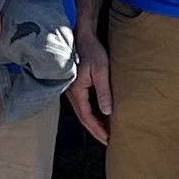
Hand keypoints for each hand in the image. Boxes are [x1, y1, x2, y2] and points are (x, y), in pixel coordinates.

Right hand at [67, 25, 113, 143]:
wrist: (82, 37)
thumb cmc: (92, 52)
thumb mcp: (101, 71)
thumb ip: (103, 92)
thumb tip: (107, 112)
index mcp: (77, 91)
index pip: (87, 116)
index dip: (97, 129)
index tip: (108, 138)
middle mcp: (71, 93)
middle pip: (83, 118)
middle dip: (95, 130)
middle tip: (107, 140)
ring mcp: (71, 90)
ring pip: (82, 112)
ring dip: (92, 123)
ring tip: (105, 132)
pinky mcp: (75, 87)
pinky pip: (82, 105)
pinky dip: (90, 114)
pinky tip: (99, 116)